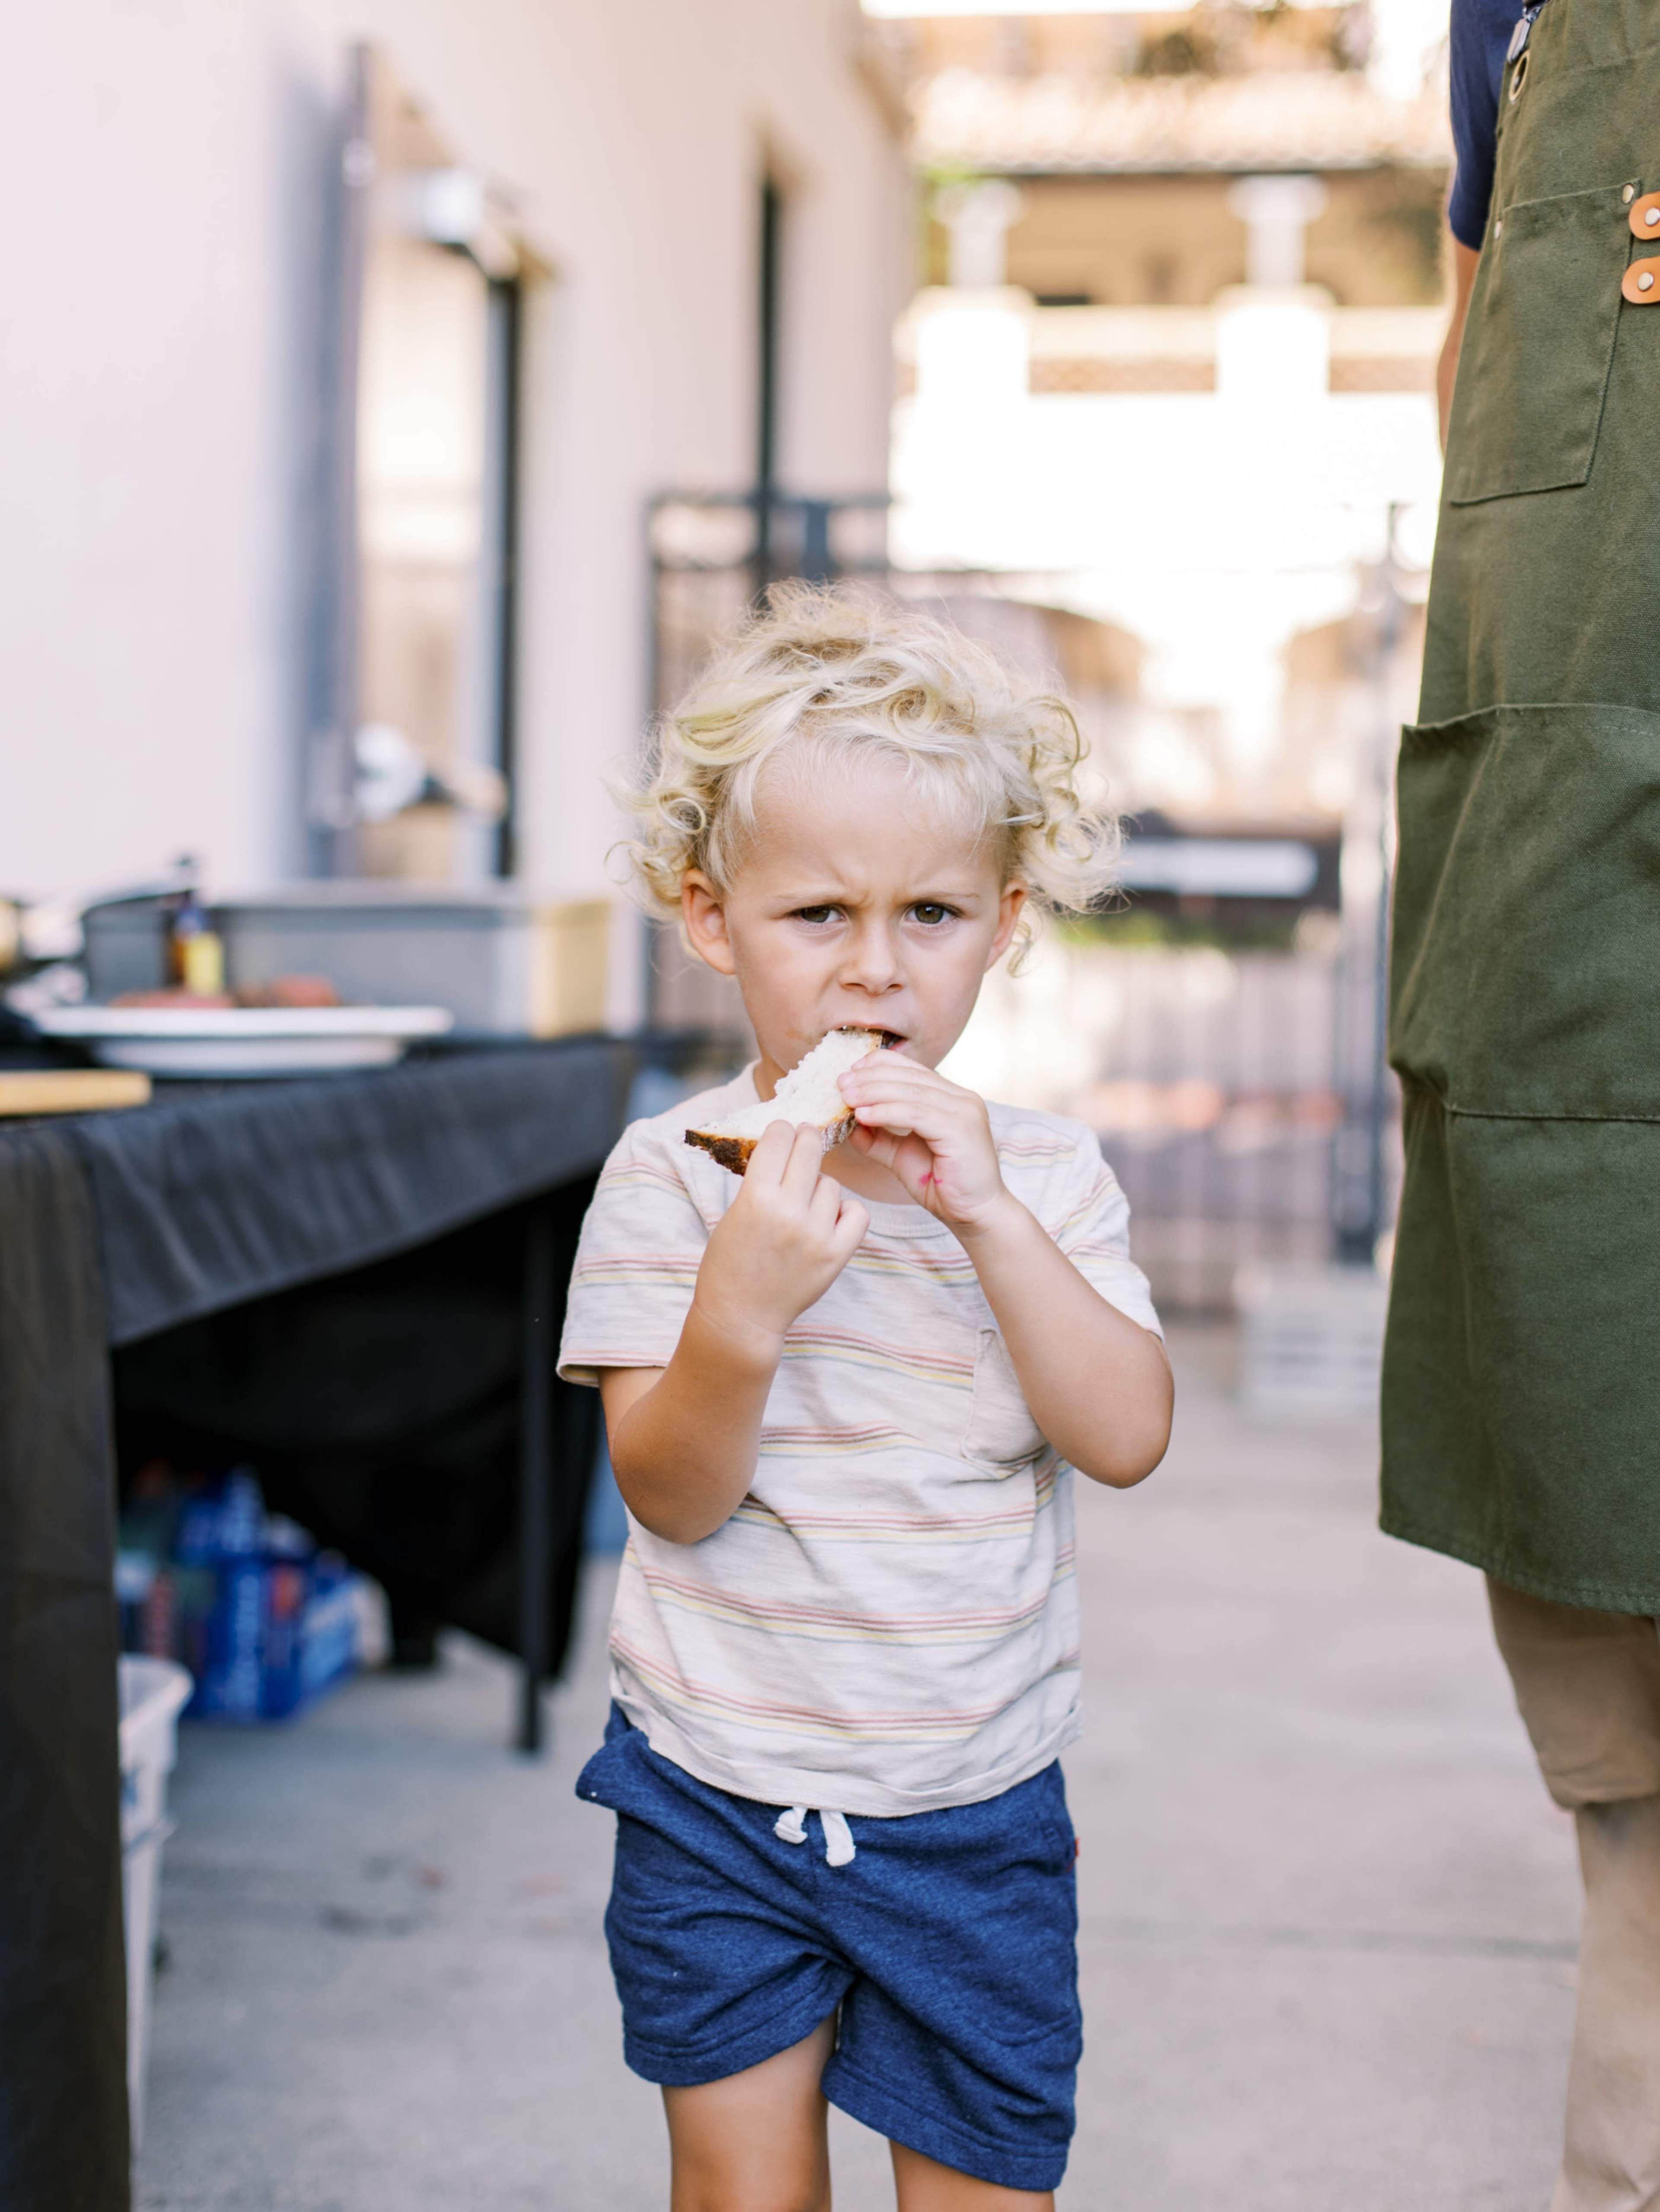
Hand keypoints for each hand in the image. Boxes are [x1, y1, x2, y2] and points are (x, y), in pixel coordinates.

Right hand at [694, 1120, 868, 1352]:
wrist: (741, 1316)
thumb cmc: (729, 1264)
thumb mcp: (734, 1213)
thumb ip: (759, 1181)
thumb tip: (783, 1145)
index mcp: (755, 1198)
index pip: (778, 1139)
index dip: (781, 1130)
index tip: (783, 1131)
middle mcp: (789, 1212)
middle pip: (809, 1150)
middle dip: (806, 1138)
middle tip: (805, 1138)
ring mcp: (816, 1235)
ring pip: (832, 1184)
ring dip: (820, 1186)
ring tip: (804, 1204)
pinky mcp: (836, 1255)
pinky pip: (858, 1213)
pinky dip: (846, 1211)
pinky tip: (830, 1218)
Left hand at [838, 1057, 1009, 1233]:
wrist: (974, 1214)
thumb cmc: (942, 1185)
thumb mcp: (901, 1155)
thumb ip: (878, 1137)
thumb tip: (848, 1122)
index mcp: (951, 1097)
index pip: (911, 1068)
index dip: (878, 1065)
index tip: (849, 1072)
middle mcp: (961, 1098)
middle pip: (908, 1076)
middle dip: (869, 1078)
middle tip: (840, 1083)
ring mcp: (965, 1110)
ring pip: (910, 1092)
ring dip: (873, 1092)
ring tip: (846, 1098)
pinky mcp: (962, 1128)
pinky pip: (916, 1114)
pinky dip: (886, 1112)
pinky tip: (863, 1116)